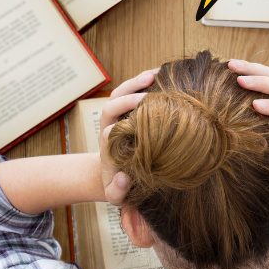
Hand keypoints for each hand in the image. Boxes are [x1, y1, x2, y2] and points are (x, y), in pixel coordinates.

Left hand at [98, 69, 155, 205]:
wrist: (113, 172)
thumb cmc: (117, 184)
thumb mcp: (115, 195)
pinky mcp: (127, 108)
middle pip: (112, 104)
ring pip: (120, 92)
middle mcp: (110, 125)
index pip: (108, 131)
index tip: (132, 128)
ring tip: (156, 74)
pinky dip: (144, 80)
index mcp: (107, 145)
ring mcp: (117, 115)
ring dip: (136, 82)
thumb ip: (117, 191)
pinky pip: (131, 89)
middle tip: (148, 93)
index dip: (118, 128)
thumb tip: (123, 178)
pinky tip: (161, 74)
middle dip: (127, 97)